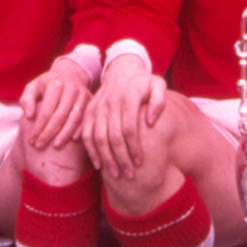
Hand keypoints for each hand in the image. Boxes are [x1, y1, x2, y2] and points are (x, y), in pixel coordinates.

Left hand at [21, 58, 92, 150]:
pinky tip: (72, 140)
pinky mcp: (91, 101)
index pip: (46, 110)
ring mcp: (83, 94)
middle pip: (60, 115)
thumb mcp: (33, 87)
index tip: (31, 141)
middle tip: (40, 146)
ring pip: (74, 118)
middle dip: (49, 133)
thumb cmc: (47, 84)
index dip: (38, 127)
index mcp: (55, 85)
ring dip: (65, 134)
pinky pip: (86, 118)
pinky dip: (80, 130)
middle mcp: (71, 88)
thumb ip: (27, 100)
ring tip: (55, 146)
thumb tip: (29, 116)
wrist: (70, 73)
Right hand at [85, 55, 163, 180]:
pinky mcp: (89, 111)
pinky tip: (99, 165)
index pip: (129, 128)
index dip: (134, 147)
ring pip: (97, 138)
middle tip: (129, 176)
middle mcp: (110, 103)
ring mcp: (97, 107)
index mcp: (128, 97)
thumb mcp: (158, 84)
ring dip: (105, 159)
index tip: (140, 163)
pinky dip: (91, 151)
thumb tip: (150, 122)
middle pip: (112, 136)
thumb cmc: (144, 83)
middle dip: (120, 158)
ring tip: (115, 175)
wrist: (122, 70)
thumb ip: (159, 101)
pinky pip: (86, 134)